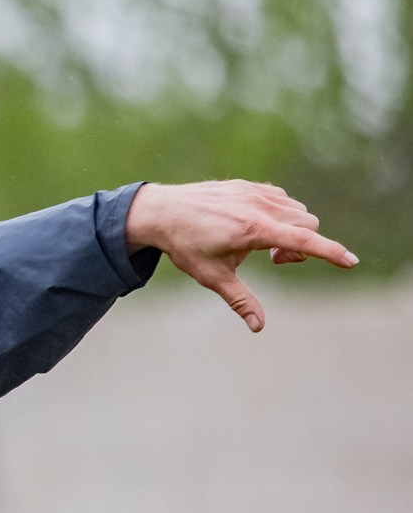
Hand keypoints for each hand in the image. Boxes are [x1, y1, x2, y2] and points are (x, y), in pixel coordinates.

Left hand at [123, 181, 357, 331]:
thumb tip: (258, 327)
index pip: (304, 241)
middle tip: (273, 260)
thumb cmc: (185, 246)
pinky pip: (281, 198)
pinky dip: (280, 213)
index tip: (351, 262)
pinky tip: (255, 226)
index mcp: (254, 230)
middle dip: (301, 245)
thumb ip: (240, 300)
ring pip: (297, 209)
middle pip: (308, 224)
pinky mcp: (248, 185)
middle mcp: (259, 206)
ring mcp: (254, 192)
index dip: (331, 252)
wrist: (160, 212)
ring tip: (263, 245)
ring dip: (292, 228)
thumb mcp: (212, 277)